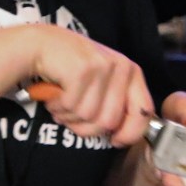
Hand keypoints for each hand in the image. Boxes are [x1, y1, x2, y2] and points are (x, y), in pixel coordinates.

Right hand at [30, 27, 153, 147]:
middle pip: (110, 121)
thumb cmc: (71, 69)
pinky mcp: (82, 70)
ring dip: (68, 116)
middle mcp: (122, 67)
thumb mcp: (102, 83)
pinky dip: (58, 107)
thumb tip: (122, 136)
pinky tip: (54, 95)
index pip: (144, 112)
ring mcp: (102, 67)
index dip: (130, 133)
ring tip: (62, 103)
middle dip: (86, 128)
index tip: (115, 141)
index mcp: (131, 72)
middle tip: (72, 117)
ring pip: (88, 116)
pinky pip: (72, 107)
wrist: (42, 44)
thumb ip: (115, 103)